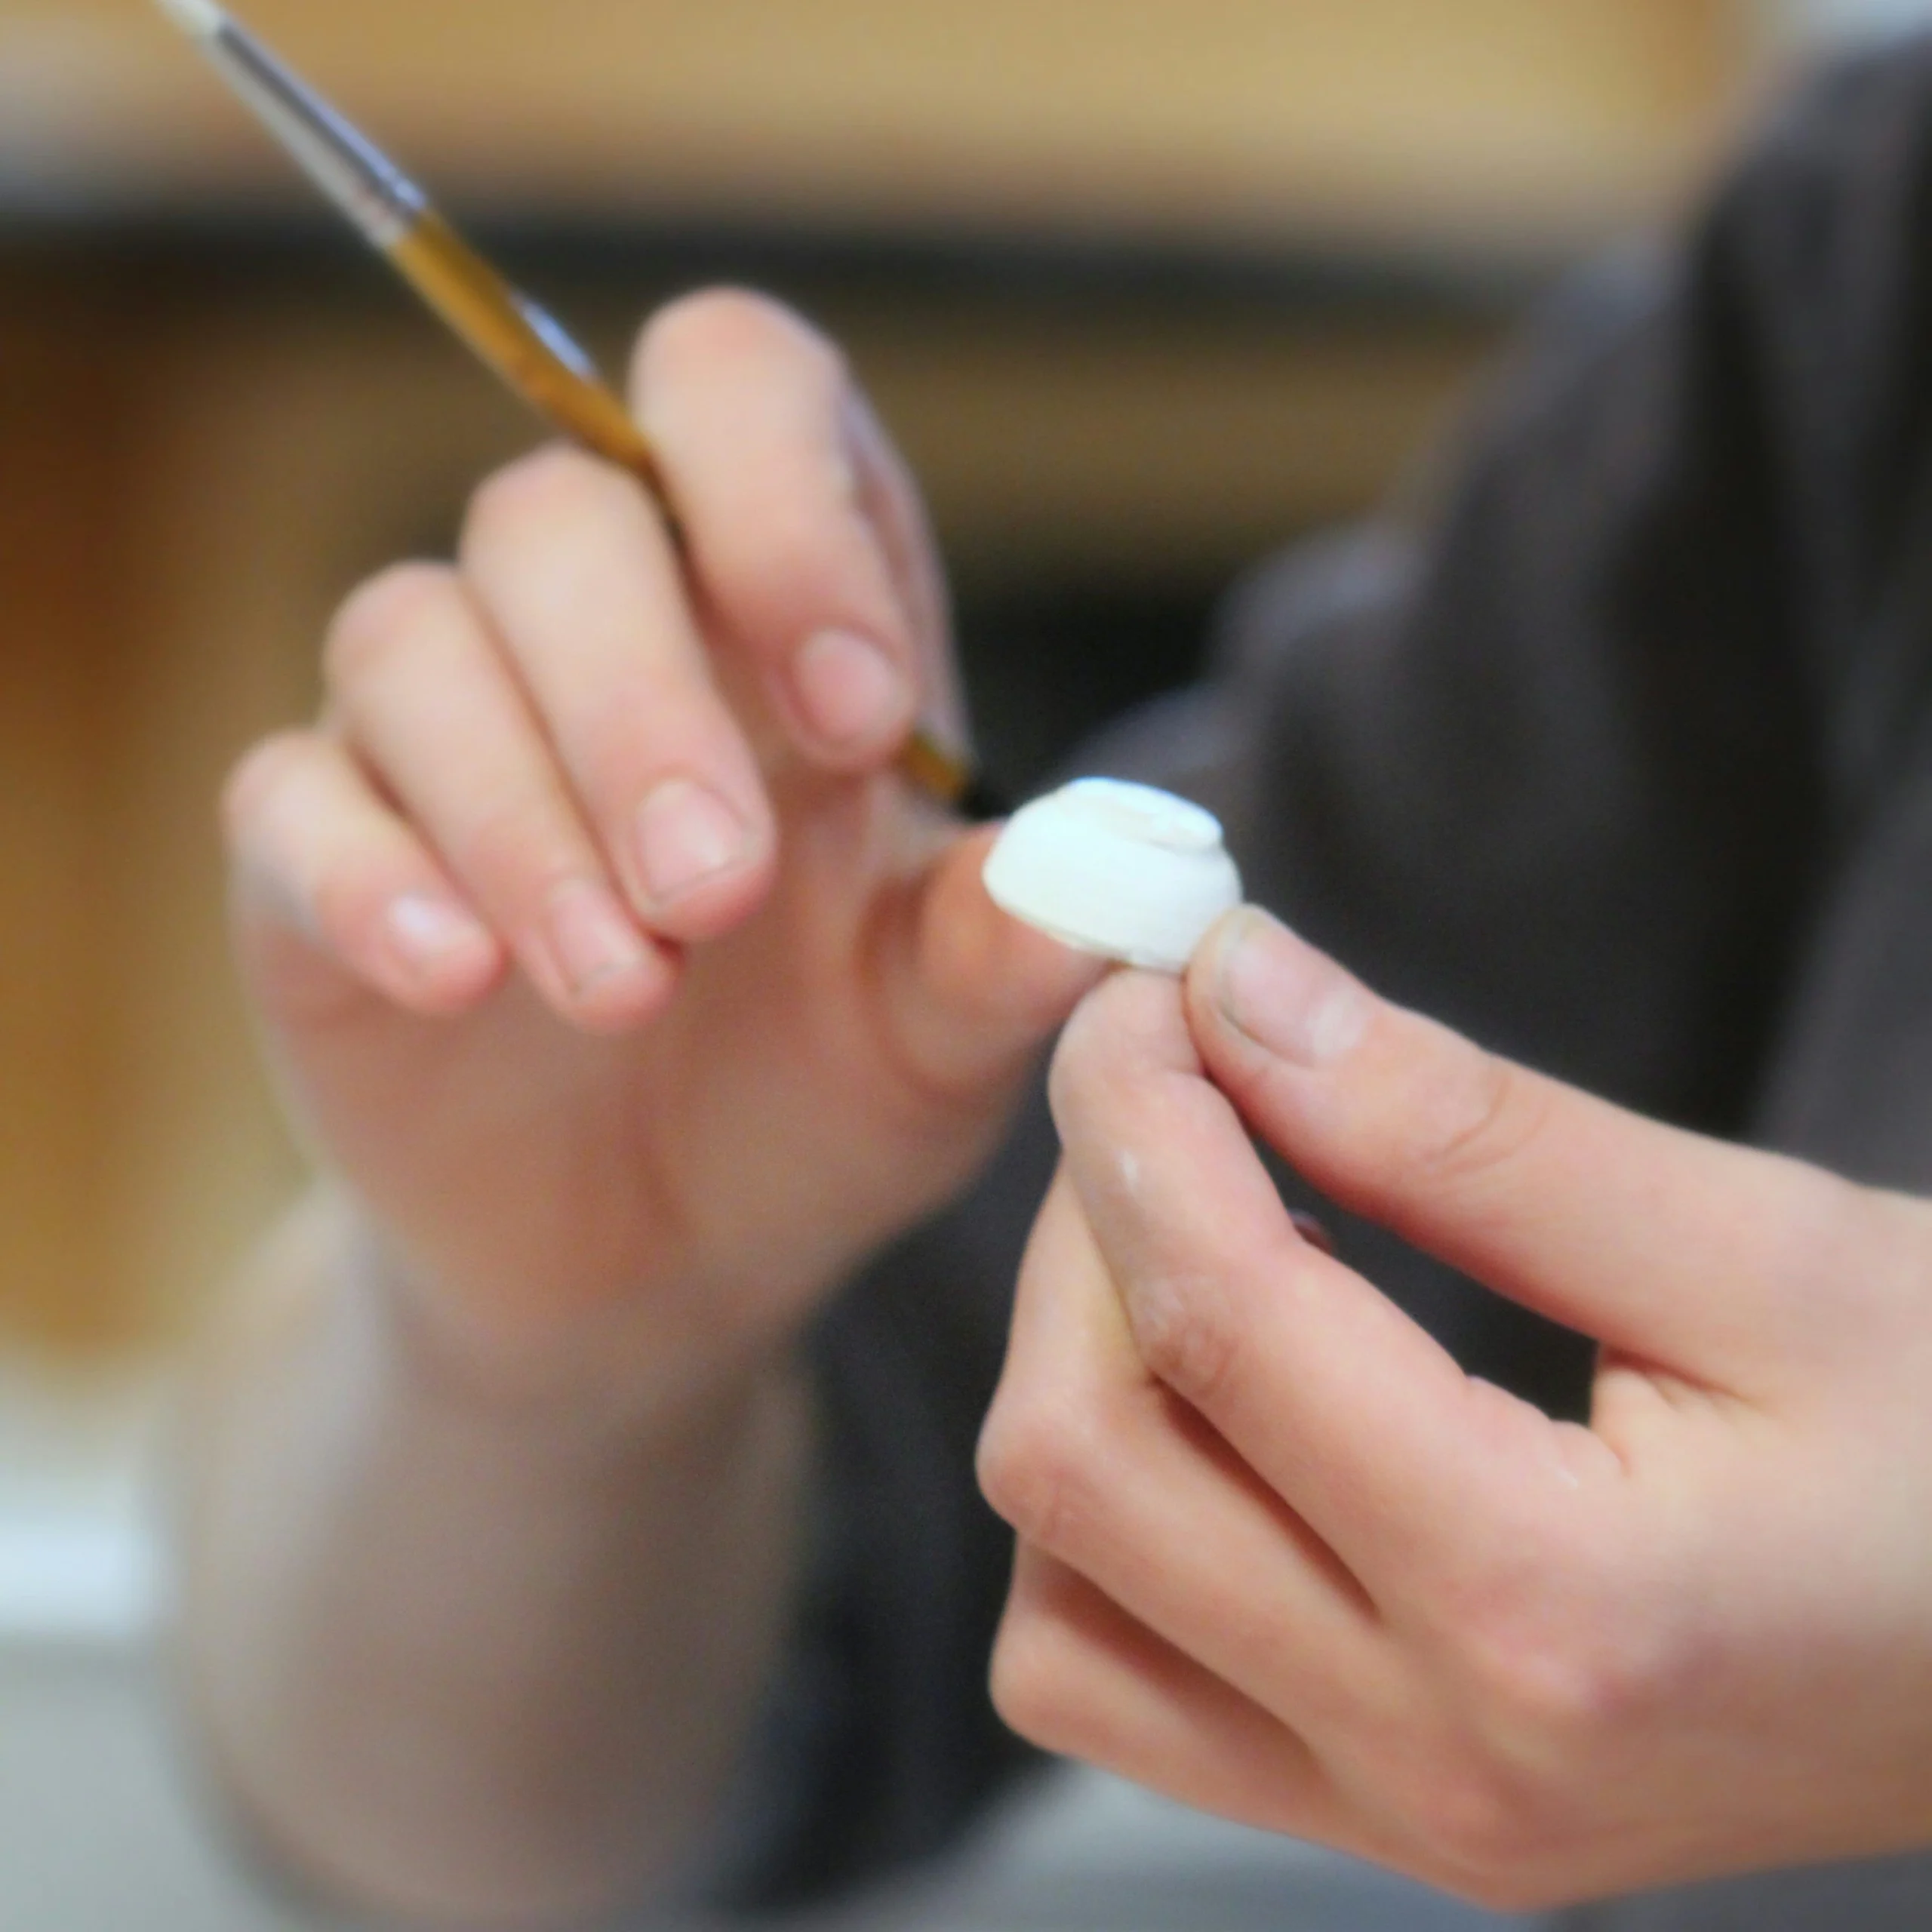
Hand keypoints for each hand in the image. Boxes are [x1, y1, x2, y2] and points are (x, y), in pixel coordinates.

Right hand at [223, 290, 1097, 1409]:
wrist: (658, 1254)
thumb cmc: (822, 1096)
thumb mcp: (942, 1035)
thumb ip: (1010, 949)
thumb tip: (1099, 890)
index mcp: (777, 609)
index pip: (741, 394)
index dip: (786, 505)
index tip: (860, 714)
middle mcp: (599, 626)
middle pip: (560, 515)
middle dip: (640, 700)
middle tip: (718, 890)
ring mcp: (440, 728)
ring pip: (412, 639)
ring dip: (523, 813)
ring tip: (626, 989)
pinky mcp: (315, 847)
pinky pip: (291, 796)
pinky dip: (368, 875)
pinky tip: (457, 978)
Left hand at [978, 907, 1931, 1909]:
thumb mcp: (1760, 1246)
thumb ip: (1466, 1125)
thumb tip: (1243, 993)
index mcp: (1550, 1605)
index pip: (1214, 1320)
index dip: (1136, 1114)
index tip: (1142, 994)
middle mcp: (1437, 1752)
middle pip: (1076, 1461)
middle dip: (1083, 1228)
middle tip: (1179, 1091)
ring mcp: (1398, 1811)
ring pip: (1056, 1593)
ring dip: (1077, 1374)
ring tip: (1213, 1246)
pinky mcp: (1385, 1810)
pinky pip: (1118, 1678)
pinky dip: (1108, 1518)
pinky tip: (1225, 1402)